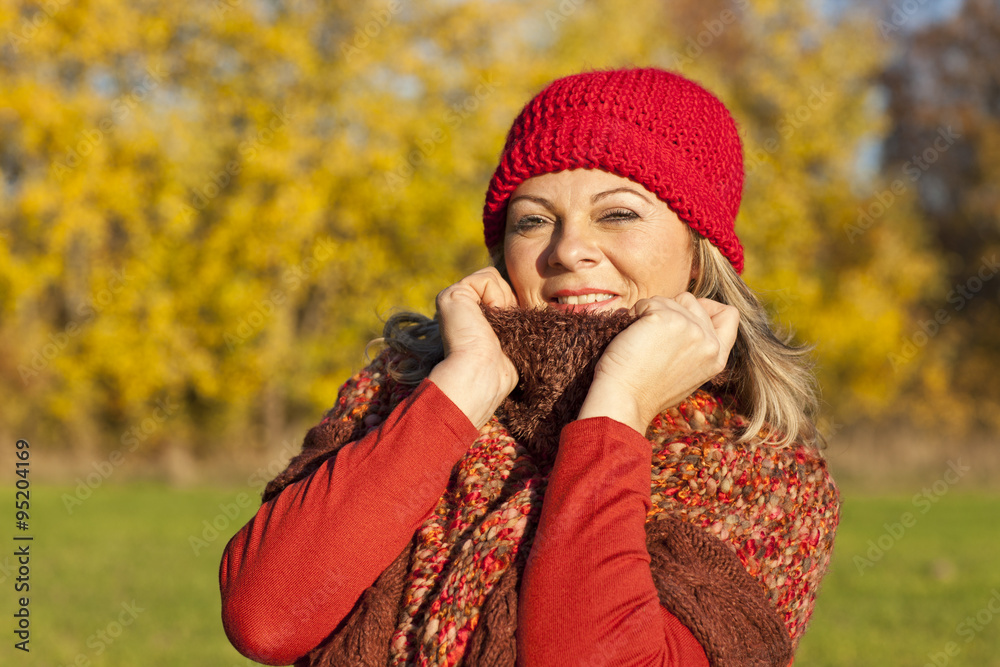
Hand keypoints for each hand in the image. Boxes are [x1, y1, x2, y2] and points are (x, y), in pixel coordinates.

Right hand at [427, 268, 519, 427]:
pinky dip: (495, 295)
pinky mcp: (452, 293)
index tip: (510, 330)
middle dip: (507, 301)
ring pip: (492, 276)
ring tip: (495, 324)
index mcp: (468, 313)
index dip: (510, 306)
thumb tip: (525, 305)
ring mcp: (453, 297)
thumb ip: (508, 314)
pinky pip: (487, 277)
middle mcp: (458, 304)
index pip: (498, 292)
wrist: (483, 374)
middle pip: (497, 282)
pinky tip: (489, 316)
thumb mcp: (508, 334)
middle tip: (503, 328)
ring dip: (502, 298)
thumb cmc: (500, 364)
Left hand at [577, 293, 739, 432]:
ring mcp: (689, 329)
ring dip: (650, 312)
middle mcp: (709, 342)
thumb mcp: (689, 373)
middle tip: (653, 337)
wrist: (625, 400)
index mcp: (718, 356)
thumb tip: (691, 320)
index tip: (685, 316)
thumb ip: (697, 347)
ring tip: (641, 340)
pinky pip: (647, 302)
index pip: (729, 314)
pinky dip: (634, 314)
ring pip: (668, 299)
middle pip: (691, 301)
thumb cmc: (647, 389)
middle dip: (669, 309)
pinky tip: (630, 337)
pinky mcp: (665, 319)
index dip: (707, 307)